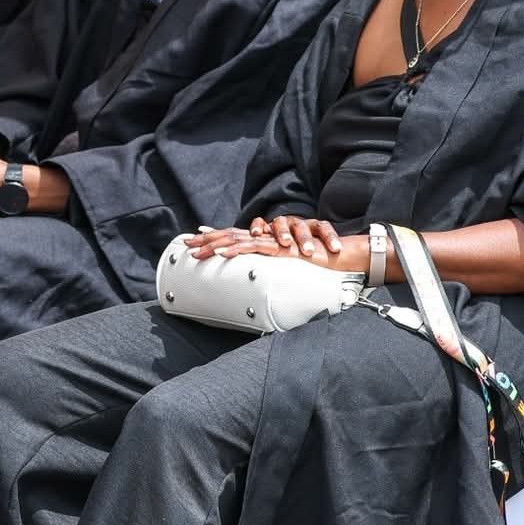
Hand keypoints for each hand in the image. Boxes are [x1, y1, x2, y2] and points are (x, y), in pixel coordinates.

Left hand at [183, 217, 361, 270]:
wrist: (337, 257)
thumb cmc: (315, 266)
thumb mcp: (289, 269)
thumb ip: (274, 272)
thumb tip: (259, 289)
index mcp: (265, 242)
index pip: (235, 237)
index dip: (215, 238)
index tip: (195, 241)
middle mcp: (266, 238)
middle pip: (230, 236)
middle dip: (207, 239)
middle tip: (186, 243)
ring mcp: (271, 242)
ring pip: (237, 240)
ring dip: (215, 245)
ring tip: (197, 250)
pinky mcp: (278, 248)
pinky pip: (253, 248)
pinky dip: (236, 250)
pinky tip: (222, 254)